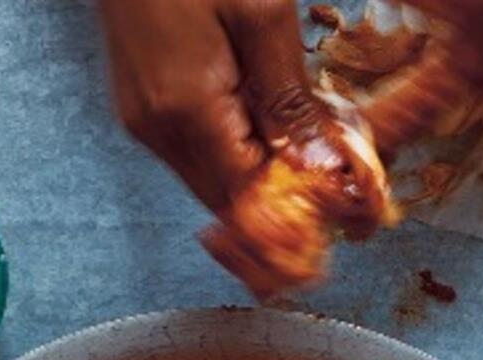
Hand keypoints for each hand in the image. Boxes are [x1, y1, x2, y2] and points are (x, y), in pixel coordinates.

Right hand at [96, 0, 326, 213]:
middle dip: (282, 204)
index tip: (340, 205)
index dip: (295, 215)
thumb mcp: (260, 11)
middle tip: (335, 183)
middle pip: (227, 204)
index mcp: (184, 110)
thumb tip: (318, 169)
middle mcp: (155, 128)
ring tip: (307, 146)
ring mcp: (142, 117)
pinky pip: (197, 153)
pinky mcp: (142, 102)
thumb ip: (288, 97)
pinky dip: (237, 153)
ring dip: (261, 178)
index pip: (245, 203)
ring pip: (212, 182)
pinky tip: (267, 124)